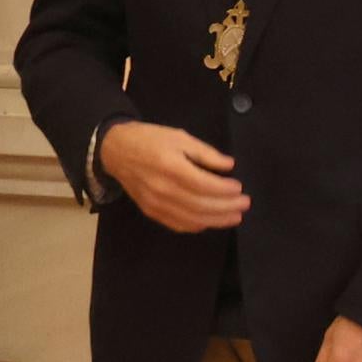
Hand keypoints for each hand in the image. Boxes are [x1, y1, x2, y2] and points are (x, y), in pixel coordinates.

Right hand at [97, 120, 248, 233]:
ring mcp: (155, 204)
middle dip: (226, 207)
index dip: (224, 190)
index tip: (239, 188)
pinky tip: (211, 221)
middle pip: (201, 205)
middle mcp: (162, 189)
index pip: (204, 185)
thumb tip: (229, 166)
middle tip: (244, 204)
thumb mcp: (180, 137)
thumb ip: (206, 153)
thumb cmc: (150, 140)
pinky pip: (178, 224)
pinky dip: (198, 225)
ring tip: (235, 217)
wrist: (116, 151)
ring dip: (217, 220)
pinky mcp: (151, 212)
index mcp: (170, 167)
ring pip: (192, 219)